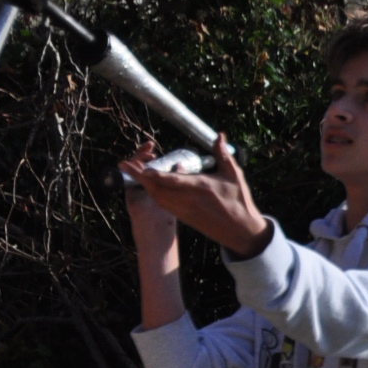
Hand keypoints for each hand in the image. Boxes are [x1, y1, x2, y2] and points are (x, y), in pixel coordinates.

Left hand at [118, 135, 270, 257]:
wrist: (241, 231)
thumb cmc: (239, 201)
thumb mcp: (233, 175)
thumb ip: (222, 154)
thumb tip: (218, 135)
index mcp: (200, 188)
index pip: (172, 180)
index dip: (153, 174)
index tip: (139, 167)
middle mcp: (188, 200)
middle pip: (157, 189)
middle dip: (139, 176)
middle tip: (126, 164)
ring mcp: (184, 210)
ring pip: (158, 197)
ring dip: (145, 185)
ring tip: (136, 171)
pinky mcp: (184, 217)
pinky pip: (163, 204)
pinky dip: (155, 193)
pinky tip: (152, 185)